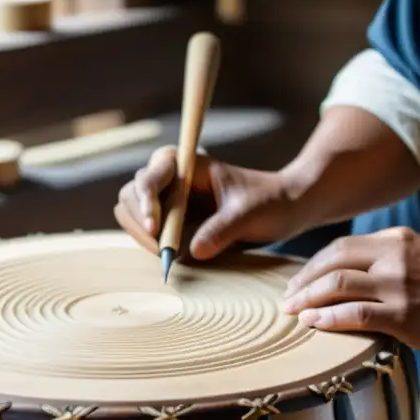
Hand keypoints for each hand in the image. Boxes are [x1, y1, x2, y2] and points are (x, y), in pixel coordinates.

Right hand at [114, 146, 302, 260]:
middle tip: (162, 251)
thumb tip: (192, 251)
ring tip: (167, 255)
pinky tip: (170, 254)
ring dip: (142, 234)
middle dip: (139, 222)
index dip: (146, 202)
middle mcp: (174, 177)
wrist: (287, 207)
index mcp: (189, 165)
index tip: (156, 229)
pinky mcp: (175, 218)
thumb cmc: (272, 202)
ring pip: (133, 211)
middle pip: (132, 193)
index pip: (150, 177)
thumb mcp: (250, 216)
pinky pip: (148, 229)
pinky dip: (151, 242)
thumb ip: (222, 230)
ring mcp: (172, 197)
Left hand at [282, 227, 419, 352]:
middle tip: (287, 299)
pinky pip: (354, 313)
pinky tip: (312, 323)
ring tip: (293, 312)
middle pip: (331, 261)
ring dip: (308, 298)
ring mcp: (396, 285)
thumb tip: (341, 275)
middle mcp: (392, 257)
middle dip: (303, 281)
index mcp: (393, 240)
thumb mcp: (414, 256)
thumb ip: (382, 259)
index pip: (340, 247)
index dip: (312, 265)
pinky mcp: (402, 314)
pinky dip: (327, 317)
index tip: (298, 282)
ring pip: (337, 283)